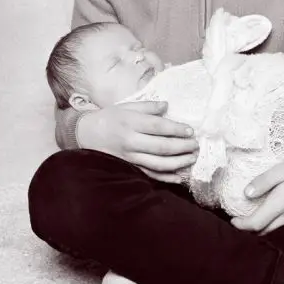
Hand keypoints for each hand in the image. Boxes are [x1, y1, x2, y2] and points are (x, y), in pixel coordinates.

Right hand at [76, 102, 196, 178]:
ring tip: (192, 158)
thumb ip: (147, 106)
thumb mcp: (126, 106)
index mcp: (131, 122)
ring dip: (179, 163)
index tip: (191, 131)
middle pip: (162, 147)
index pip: (158, 127)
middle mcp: (131, 141)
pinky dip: (166, 178)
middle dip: (182, 147)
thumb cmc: (109, 117)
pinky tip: (180, 176)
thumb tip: (167, 106)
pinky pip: (151, 175)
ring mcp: (130, 157)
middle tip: (196, 145)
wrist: (87, 134)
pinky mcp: (130, 167)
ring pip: (159, 163)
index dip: (176, 129)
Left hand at [230, 149, 283, 233]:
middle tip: (237, 219)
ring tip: (248, 215)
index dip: (242, 225)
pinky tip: (266, 210)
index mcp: (280, 206)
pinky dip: (269, 221)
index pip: (256, 224)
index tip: (231, 220)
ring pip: (273, 228)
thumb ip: (263, 182)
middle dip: (248, 229)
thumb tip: (246, 194)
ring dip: (259, 226)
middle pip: (263, 230)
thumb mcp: (281, 170)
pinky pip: (281, 223)